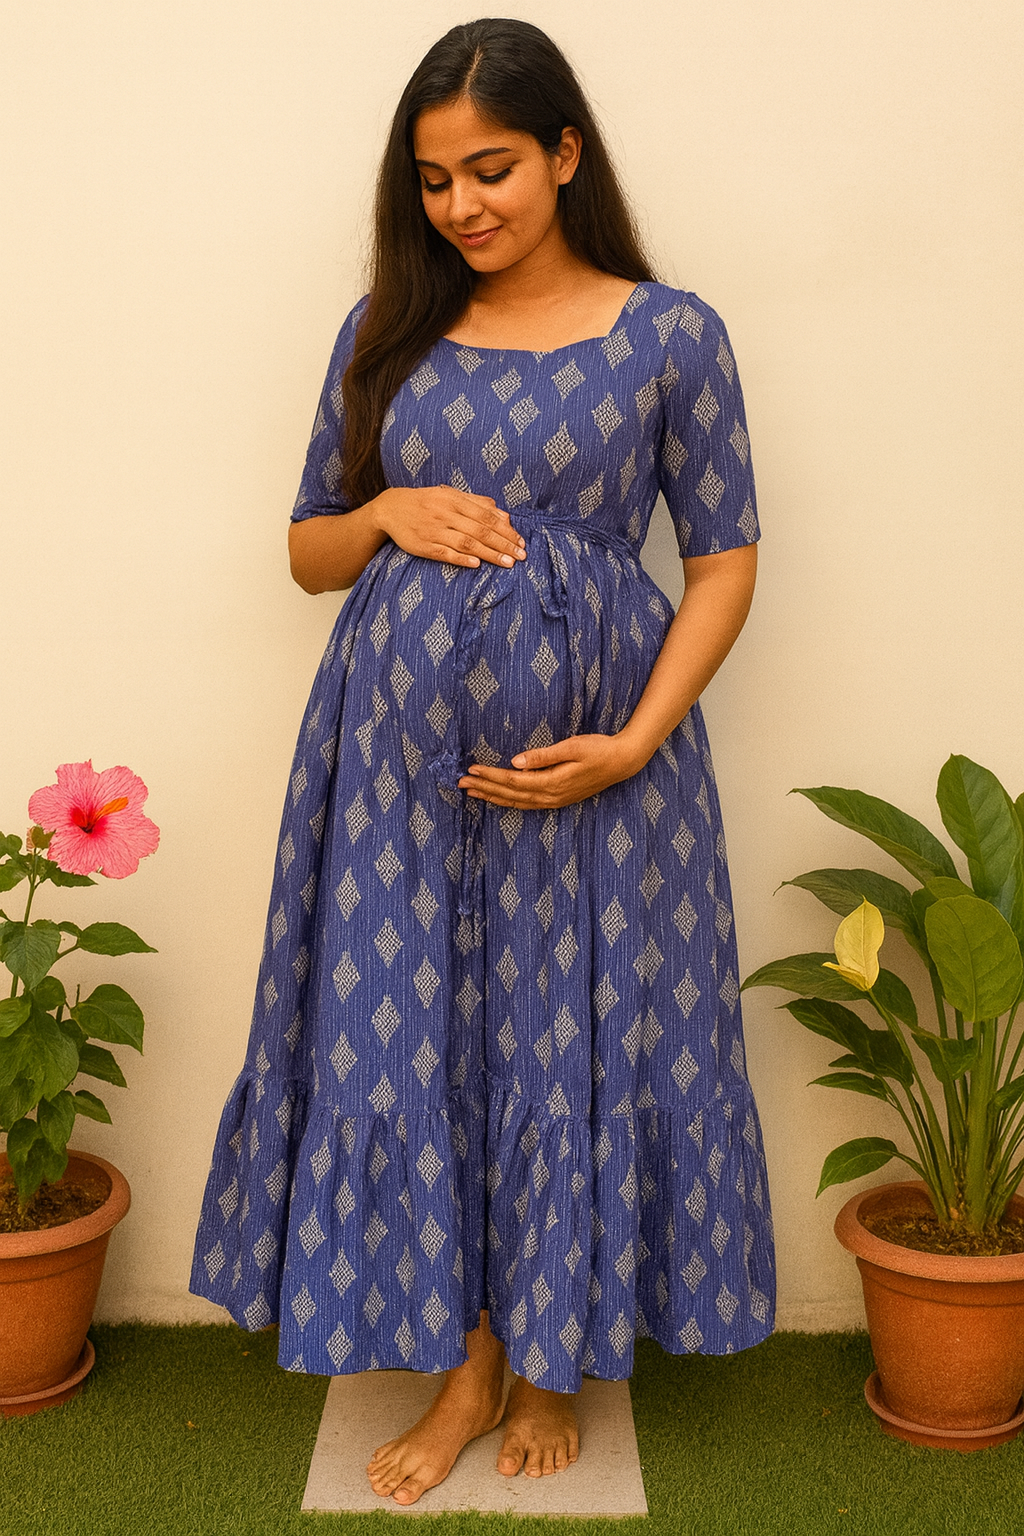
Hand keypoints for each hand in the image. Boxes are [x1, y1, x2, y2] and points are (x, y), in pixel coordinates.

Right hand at [371, 486, 526, 567]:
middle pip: (480, 530)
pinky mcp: (424, 546)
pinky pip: (445, 553)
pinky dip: (461, 559)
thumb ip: (477, 503)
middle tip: (521, 555)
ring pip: (466, 543)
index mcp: (455, 500)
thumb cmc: (427, 502)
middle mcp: (446, 514)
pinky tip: (477, 565)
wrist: (392, 508)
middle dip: (503, 544)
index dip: (506, 530)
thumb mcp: (451, 495)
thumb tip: (504, 514)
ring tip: (507, 563)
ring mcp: (434, 530)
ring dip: (489, 554)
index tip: (521, 541)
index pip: (487, 516)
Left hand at [458, 734, 647, 809]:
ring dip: (493, 797)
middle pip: (510, 794)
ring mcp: (554, 800)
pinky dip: (509, 802)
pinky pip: (527, 804)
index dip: (491, 775)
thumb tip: (516, 761)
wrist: (622, 763)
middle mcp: (551, 796)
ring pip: (516, 802)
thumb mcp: (573, 746)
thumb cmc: (598, 749)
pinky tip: (498, 799)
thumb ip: (544, 755)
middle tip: (461, 782)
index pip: (513, 781)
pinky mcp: (557, 799)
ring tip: (472, 792)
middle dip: (484, 787)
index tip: (471, 768)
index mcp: (552, 782)